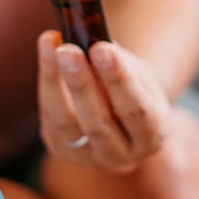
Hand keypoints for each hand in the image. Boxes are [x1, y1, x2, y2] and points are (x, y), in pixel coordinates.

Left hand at [37, 30, 173, 172]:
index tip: (102, 49)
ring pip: (66, 124)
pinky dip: (46, 84)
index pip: (136, 110)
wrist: (121, 114)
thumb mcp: (138, 73)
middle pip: (98, 123)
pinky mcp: (62, 151)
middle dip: (81, 83)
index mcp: (152, 134)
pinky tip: (47, 54)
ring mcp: (90, 158)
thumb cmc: (133, 86)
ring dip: (55, 82)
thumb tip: (87, 39)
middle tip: (68, 50)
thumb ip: (117, 61)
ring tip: (51, 46)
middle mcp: (123, 155)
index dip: (118, 79)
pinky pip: (49, 119)